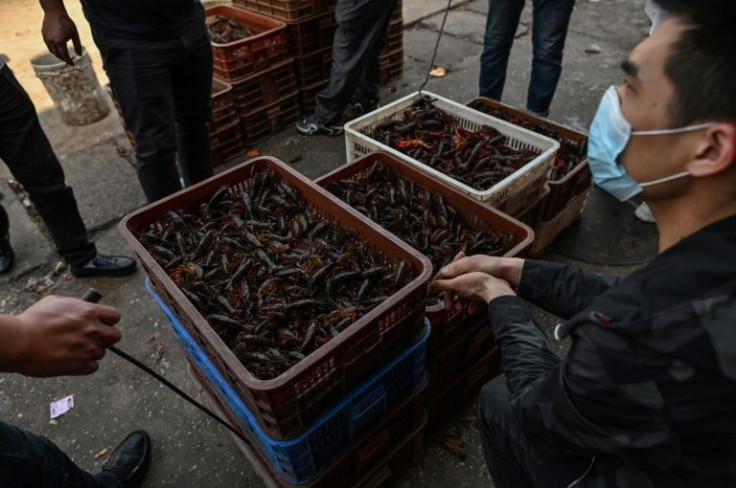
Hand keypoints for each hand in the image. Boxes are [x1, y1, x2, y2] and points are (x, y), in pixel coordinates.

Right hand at [5, 296, 120, 376]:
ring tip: (74, 350)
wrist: (20, 341)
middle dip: (105, 337)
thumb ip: (77, 306)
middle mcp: (93, 330)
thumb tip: (83, 308)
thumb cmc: (34, 320)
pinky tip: (73, 360)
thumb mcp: (57, 302)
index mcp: (90, 312)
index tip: (101, 323)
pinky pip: (93, 367)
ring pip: (102, 353)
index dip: (108, 321)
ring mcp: (88, 349)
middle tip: (92, 338)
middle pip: (115, 336)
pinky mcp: (80, 366)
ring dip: (92, 352)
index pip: (115, 316)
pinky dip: (85, 366)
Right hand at [41, 10, 81, 64]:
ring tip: (64, 55)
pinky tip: (58, 47)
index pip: (64, 56)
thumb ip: (77, 45)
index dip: (69, 61)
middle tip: (69, 60)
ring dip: (58, 54)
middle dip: (63, 59)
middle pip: (57, 55)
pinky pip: (48, 45)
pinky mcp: (43, 35)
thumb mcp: (75, 34)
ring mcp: (46, 38)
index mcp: (59, 42)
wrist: (54, 12)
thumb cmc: (67, 22)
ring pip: (52, 51)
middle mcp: (51, 42)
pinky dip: (53, 49)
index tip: (73, 64)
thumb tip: (79, 55)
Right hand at [433, 251, 516, 314]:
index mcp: (463, 264)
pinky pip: (474, 297)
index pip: (446, 272)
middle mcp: (469, 271)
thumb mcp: (464, 275)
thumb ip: (447, 279)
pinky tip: (470, 311)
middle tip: (448, 307)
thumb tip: (434, 281)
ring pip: (464, 292)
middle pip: (454, 285)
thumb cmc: (487, 272)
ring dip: (460, 302)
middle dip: (451, 296)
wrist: (508, 279)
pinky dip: (471, 304)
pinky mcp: (485, 288)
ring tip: (459, 310)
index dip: (439, 282)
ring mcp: (478, 279)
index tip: (434, 292)